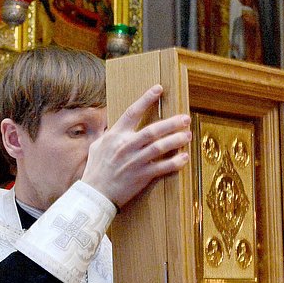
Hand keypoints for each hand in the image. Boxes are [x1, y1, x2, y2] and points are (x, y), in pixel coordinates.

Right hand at [81, 85, 191, 208]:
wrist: (95, 194)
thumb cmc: (96, 170)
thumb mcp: (97, 146)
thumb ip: (109, 133)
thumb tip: (115, 124)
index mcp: (115, 135)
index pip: (132, 112)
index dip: (146, 99)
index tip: (159, 89)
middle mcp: (126, 146)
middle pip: (152, 130)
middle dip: (171, 123)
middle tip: (185, 118)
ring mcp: (135, 161)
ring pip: (160, 147)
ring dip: (176, 140)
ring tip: (188, 135)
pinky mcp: (142, 176)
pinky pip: (162, 167)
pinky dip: (175, 162)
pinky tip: (184, 157)